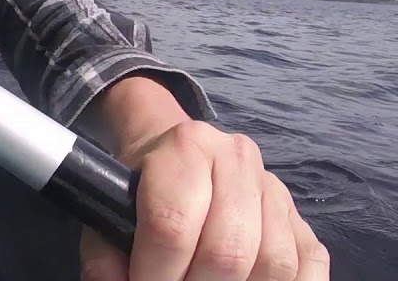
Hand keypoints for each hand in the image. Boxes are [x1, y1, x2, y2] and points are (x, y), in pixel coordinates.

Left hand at [79, 120, 329, 279]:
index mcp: (186, 146)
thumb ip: (105, 250)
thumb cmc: (141, 185)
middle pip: (228, 251)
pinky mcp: (301, 218)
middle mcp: (238, 160)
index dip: (155, 272)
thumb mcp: (109, 206)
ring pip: (274, 264)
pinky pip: (308, 266)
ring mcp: (276, 189)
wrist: (178, 152)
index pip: (172, 225)